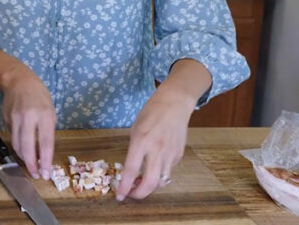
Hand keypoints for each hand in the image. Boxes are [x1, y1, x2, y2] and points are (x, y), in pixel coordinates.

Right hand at [0, 63, 56, 179]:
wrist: (18, 80)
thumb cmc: (39, 96)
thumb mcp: (50, 110)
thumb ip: (47, 131)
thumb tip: (44, 154)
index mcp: (45, 115)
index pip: (45, 143)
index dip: (45, 161)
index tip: (46, 173)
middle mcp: (29, 117)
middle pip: (27, 147)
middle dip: (31, 165)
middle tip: (35, 174)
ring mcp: (15, 118)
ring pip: (17, 145)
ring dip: (23, 158)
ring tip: (30, 165)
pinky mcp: (6, 119)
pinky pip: (12, 137)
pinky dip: (17, 146)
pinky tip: (22, 150)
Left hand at [115, 58, 210, 200]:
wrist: (175, 104)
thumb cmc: (150, 113)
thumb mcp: (135, 129)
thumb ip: (134, 150)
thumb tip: (131, 170)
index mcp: (141, 141)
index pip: (131, 170)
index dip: (124, 186)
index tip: (119, 195)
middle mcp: (157, 150)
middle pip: (150, 182)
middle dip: (139, 194)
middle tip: (131, 195)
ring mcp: (170, 154)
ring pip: (161, 181)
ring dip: (150, 186)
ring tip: (141, 183)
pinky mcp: (179, 155)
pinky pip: (168, 171)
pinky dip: (159, 173)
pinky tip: (154, 165)